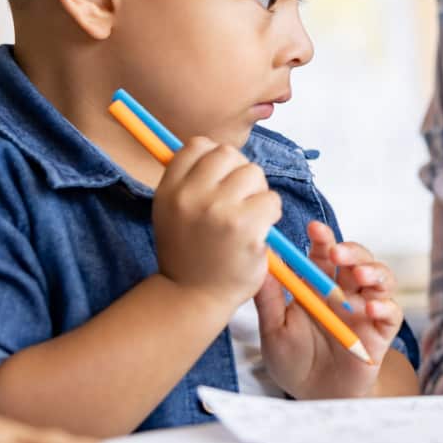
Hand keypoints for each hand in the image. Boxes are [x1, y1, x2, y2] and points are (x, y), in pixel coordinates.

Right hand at [152, 138, 281, 312]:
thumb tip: (212, 148)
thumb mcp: (171, 212)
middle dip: (239, 173)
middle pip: (229, 154)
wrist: (193, 297)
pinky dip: (271, 214)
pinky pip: (272, 200)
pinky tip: (257, 232)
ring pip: (254, 173)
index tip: (218, 182)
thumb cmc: (190, 252)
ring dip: (257, 193)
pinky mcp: (245, 227)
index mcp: (169, 189)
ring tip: (246, 218)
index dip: (214, 160)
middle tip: (237, 201)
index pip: (197, 145)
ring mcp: (218, 211)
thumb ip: (187, 180)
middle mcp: (190, 196)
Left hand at [256, 222, 404, 398]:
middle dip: (350, 251)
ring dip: (373, 271)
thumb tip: (261, 263)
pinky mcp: (381, 332)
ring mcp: (365, 310)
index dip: (323, 239)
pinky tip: (371, 308)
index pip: (324, 254)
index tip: (314, 229)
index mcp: (319, 286)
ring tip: (359, 275)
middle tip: (336, 253)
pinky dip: (384, 306)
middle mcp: (345, 292)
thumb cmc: (293, 362)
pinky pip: (391, 313)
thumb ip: (269, 299)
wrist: (313, 398)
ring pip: (381, 279)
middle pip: (357, 259)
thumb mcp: (274, 330)